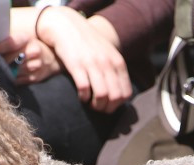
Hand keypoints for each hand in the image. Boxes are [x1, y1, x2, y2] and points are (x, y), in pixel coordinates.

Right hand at [0, 6, 130, 112]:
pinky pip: (84, 89)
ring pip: (102, 95)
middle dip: (106, 108)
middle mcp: (108, 63)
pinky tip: (81, 96)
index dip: (117, 105)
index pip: (125, 93)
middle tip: (98, 108)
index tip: (108, 106)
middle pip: (115, 97)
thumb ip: (115, 70)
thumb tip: (120, 94)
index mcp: (117, 62)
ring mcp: (93, 63)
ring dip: (96, 105)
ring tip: (89, 104)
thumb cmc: (87, 44)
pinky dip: (83, 98)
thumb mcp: (108, 54)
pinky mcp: (77, 64)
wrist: (67, 26)